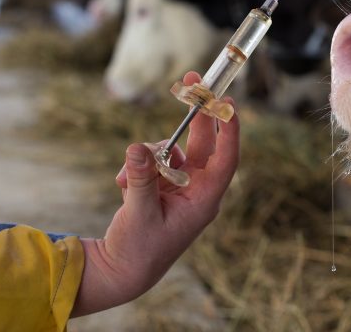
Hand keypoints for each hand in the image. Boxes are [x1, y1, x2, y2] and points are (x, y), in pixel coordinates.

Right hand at [72, 72, 239, 315]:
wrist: (122, 270)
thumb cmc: (138, 250)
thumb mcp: (138, 214)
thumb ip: (139, 180)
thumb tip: (137, 148)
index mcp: (204, 200)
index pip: (226, 160)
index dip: (230, 131)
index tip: (228, 102)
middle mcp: (198, 190)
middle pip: (204, 143)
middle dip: (197, 114)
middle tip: (191, 80)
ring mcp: (181, 186)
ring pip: (172, 150)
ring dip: (150, 155)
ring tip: (124, 181)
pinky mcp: (164, 185)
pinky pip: (154, 161)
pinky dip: (137, 166)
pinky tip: (120, 186)